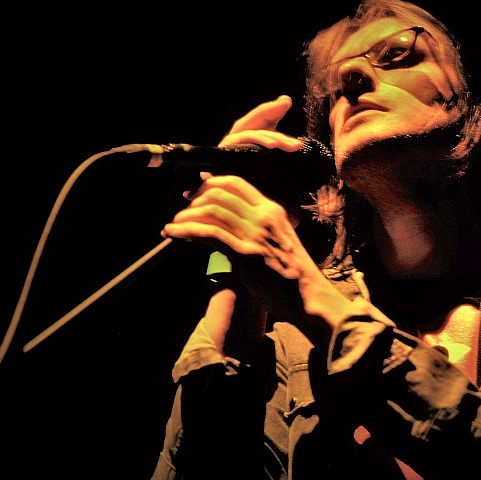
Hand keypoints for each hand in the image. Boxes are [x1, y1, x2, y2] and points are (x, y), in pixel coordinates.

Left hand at [163, 95, 356, 332]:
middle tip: (181, 212)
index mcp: (272, 210)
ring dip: (185, 217)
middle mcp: (263, 217)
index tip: (194, 193)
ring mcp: (254, 235)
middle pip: (219, 194)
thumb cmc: (293, 273)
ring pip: (211, 212)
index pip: (236, 183)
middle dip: (193, 200)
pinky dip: (186, 231)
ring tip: (173, 225)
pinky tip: (172, 233)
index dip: (210, 183)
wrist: (308, 296)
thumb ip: (260, 228)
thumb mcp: (279, 240)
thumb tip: (233, 225)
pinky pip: (209, 234)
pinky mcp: (245, 254)